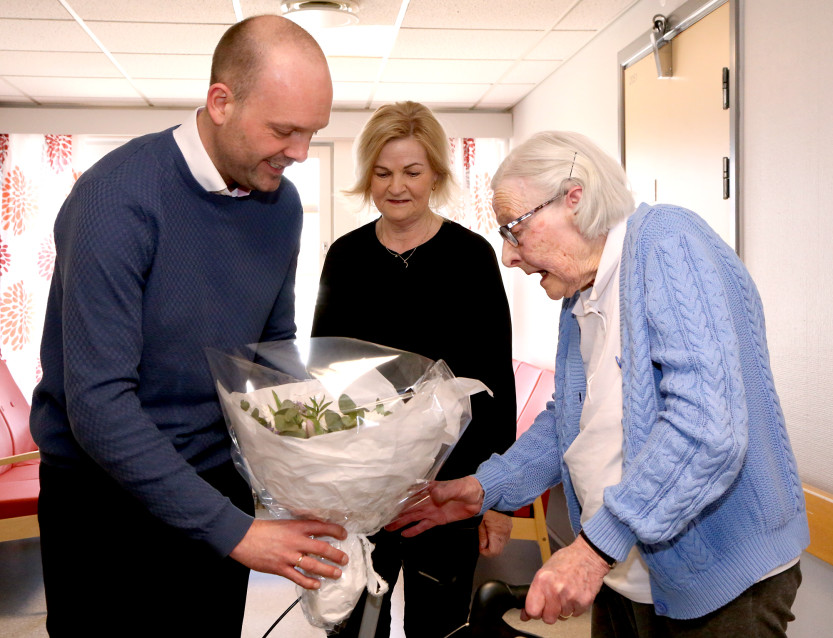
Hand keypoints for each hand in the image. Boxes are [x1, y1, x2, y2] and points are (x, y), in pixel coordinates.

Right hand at [230, 518, 348, 589]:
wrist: (243, 538)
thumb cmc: (262, 530)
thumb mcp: (284, 523)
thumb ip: (298, 528)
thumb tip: (314, 533)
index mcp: (296, 527)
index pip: (321, 527)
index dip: (335, 531)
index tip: (344, 534)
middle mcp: (295, 541)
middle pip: (321, 548)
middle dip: (336, 555)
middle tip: (345, 559)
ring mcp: (288, 556)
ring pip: (313, 565)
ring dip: (327, 570)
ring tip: (337, 573)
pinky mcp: (280, 568)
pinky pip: (298, 577)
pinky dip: (309, 582)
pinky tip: (317, 585)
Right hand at [385, 476, 483, 536]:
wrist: (479, 497)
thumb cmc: (467, 488)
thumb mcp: (456, 488)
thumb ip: (445, 491)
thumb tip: (433, 494)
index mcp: (429, 490)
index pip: (410, 494)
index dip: (397, 499)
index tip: (385, 504)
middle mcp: (427, 500)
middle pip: (408, 508)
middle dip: (395, 514)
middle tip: (382, 520)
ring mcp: (432, 510)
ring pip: (413, 518)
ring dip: (401, 523)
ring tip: (388, 528)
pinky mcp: (438, 519)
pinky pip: (423, 525)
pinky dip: (414, 530)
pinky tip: (404, 534)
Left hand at [478, 510, 512, 556]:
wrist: (499, 499)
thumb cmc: (489, 508)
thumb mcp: (480, 522)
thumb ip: (482, 536)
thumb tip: (482, 546)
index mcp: (497, 533)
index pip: (494, 552)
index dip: (485, 552)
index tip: (481, 547)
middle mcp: (505, 534)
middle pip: (498, 550)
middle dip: (489, 549)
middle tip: (483, 541)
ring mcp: (508, 532)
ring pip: (501, 545)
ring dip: (493, 544)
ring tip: (487, 534)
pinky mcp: (509, 528)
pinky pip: (504, 538)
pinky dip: (497, 538)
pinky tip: (492, 531)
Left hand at [522, 534, 609, 622]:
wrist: (588, 555)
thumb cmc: (567, 560)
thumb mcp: (545, 571)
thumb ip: (536, 591)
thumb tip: (526, 612)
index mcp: (542, 580)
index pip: (532, 610)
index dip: (534, 612)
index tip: (537, 610)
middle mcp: (555, 590)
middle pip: (548, 619)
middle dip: (550, 612)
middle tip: (554, 601)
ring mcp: (570, 597)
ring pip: (562, 617)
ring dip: (563, 609)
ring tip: (566, 593)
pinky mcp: (583, 602)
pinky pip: (575, 614)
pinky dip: (574, 607)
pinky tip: (575, 594)